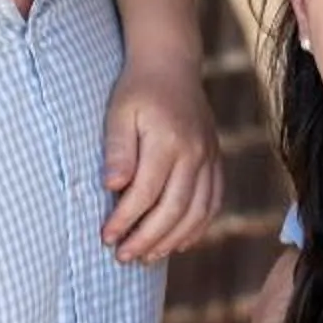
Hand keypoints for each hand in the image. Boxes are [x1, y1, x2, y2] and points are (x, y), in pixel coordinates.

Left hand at [100, 60, 222, 263]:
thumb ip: (117, 149)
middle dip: (147, 239)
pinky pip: (213, 203)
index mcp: (168, 140)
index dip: (125, 220)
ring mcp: (210, 158)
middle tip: (123, 257)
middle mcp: (194, 152)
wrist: (172, 65)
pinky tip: (178, 242)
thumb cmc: (137, 90)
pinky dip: (197, 228)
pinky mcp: (216, 161)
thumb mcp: (118, 113)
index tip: (106, 237)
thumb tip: (113, 186)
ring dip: (172, 240)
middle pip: (174, 209)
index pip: (145, 193)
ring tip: (147, 257)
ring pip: (197, 212)